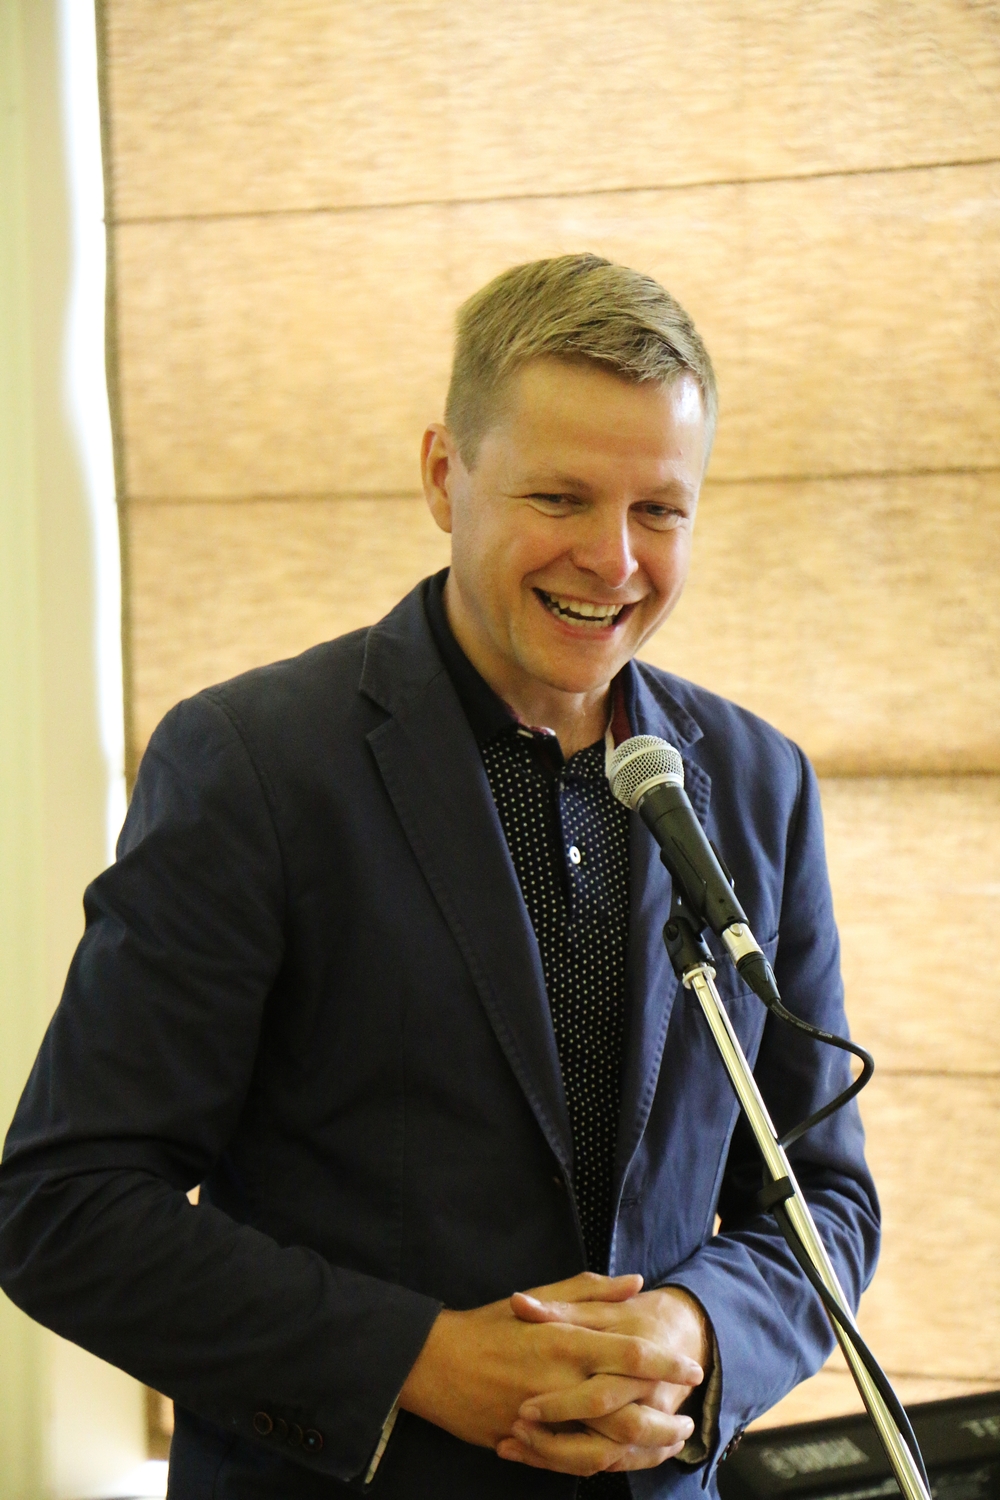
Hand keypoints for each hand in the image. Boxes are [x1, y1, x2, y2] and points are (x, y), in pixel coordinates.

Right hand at [398, 1271, 703, 1468]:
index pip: (629, 1353)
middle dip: (666, 1416)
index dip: (666, 1363)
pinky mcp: (529, 1442)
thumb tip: (635, 1283)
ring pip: (608, 1443)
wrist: (434, 1363)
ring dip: (645, 1446)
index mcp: (564, 1340)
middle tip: (688, 1416)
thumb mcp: (538, 1297)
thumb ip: (590, 1292)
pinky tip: (625, 1458)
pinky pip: (575, 1461)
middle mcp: (559, 1381)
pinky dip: (607, 1463)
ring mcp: (544, 1418)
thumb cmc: (489, 1325)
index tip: (693, 1367)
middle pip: (627, 1408)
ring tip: (668, 1442)